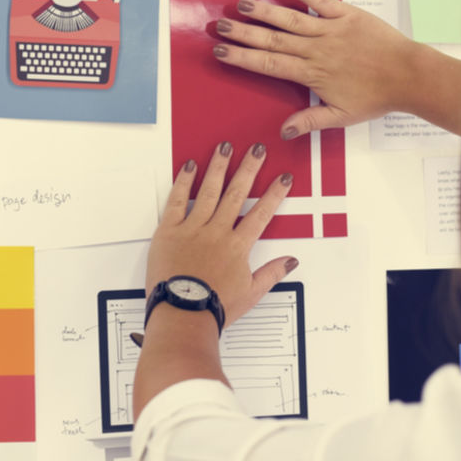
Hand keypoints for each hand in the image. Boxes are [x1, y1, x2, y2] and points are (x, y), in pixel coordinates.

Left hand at [147, 140, 297, 326]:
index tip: (283, 178)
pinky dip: (183, 182)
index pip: (261, 213)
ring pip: (208, 191)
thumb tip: (290, 262)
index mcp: (237, 246)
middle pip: (237, 193)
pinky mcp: (170, 231)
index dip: (274, 193)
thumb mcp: (250, 293)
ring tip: (225, 147)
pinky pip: (177, 201)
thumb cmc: (213, 307)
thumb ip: (271, 274)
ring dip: (218, 167)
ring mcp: (193, 229)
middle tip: (256, 149)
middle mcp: (217, 232)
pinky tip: (189, 166)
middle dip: (249, 168)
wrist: (182, 313)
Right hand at [213, 0, 441, 138]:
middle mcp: (316, 50)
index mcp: (312, 75)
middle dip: (243, 33)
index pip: (269, 66)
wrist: (408, 75)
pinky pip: (318, 0)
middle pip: (272, 40)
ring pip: (290, 19)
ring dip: (264, 11)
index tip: (220, 52)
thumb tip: (283, 131)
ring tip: (240, 4)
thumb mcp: (342, 117)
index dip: (242, 58)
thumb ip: (310, 121)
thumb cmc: (377, 97)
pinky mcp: (346, 15)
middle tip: (219, 25)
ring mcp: (330, 30)